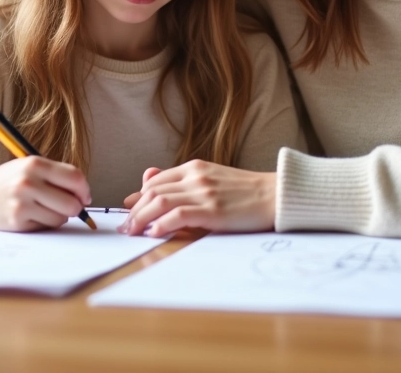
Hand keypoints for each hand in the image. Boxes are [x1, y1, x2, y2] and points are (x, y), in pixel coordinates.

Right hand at [0, 157, 91, 230]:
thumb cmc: (7, 181)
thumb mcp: (29, 168)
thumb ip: (55, 176)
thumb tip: (84, 195)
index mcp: (35, 164)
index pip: (74, 177)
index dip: (84, 190)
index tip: (85, 197)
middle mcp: (28, 181)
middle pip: (72, 202)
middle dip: (76, 208)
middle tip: (69, 208)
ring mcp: (22, 201)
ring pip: (61, 217)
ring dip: (59, 216)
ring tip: (45, 209)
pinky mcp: (17, 219)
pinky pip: (46, 226)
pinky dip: (44, 223)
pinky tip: (31, 215)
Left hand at [118, 161, 275, 237]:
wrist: (275, 195)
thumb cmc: (244, 192)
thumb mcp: (210, 179)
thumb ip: (181, 183)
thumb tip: (144, 186)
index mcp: (194, 167)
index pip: (155, 181)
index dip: (138, 197)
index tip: (128, 212)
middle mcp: (195, 176)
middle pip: (152, 191)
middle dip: (134, 210)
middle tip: (125, 227)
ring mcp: (203, 192)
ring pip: (159, 202)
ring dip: (140, 219)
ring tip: (132, 233)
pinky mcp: (212, 210)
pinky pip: (177, 215)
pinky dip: (161, 225)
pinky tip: (154, 233)